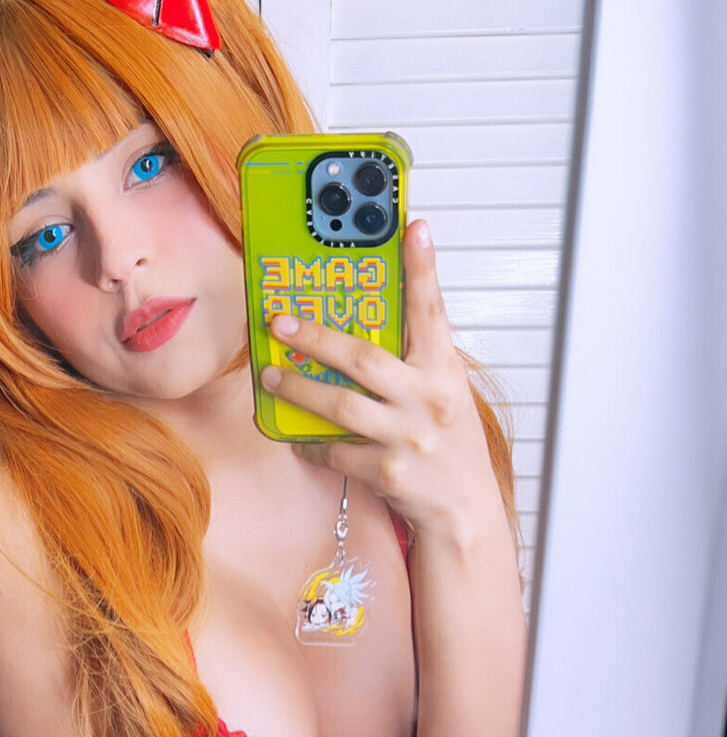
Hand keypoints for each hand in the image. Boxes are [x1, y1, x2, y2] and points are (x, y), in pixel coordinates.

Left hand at [260, 219, 498, 538]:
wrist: (464, 509)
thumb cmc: (450, 443)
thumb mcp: (444, 389)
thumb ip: (415, 356)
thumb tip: (374, 314)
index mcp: (445, 371)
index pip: (433, 311)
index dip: (422, 267)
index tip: (412, 227)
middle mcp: (429, 400)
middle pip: (364, 359)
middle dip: (316, 337)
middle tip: (280, 322)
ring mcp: (408, 437)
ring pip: (341, 406)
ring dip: (299, 389)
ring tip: (272, 376)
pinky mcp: (388, 472)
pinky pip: (336, 451)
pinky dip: (312, 442)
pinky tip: (297, 434)